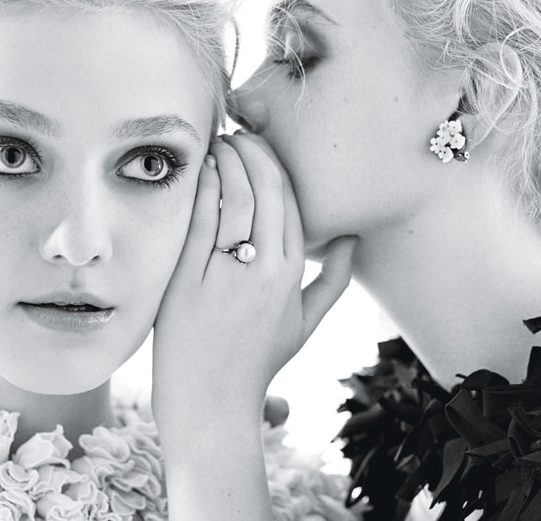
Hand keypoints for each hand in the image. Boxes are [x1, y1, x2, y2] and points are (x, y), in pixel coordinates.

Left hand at [152, 131, 356, 423]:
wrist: (212, 405)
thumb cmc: (257, 361)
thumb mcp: (304, 323)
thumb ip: (332, 280)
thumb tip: (351, 239)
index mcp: (292, 275)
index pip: (290, 202)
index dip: (275, 165)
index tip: (259, 145)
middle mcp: (265, 271)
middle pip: (265, 191)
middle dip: (251, 152)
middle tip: (235, 135)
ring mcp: (227, 277)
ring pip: (233, 200)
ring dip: (226, 162)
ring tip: (216, 144)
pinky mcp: (189, 283)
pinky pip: (199, 222)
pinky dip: (201, 189)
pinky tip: (199, 170)